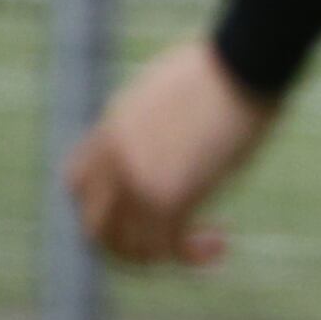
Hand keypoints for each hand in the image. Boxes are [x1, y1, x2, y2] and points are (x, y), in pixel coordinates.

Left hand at [67, 38, 275, 268]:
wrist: (242, 63)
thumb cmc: (225, 67)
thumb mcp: (173, 90)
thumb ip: (161, 117)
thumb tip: (182, 121)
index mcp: (111, 131)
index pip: (79, 184)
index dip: (106, 206)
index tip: (146, 207)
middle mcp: (115, 160)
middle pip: (96, 225)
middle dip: (131, 243)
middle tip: (173, 240)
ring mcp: (139, 179)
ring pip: (129, 245)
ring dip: (164, 255)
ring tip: (203, 244)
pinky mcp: (172, 195)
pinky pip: (169, 246)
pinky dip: (192, 255)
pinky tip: (220, 244)